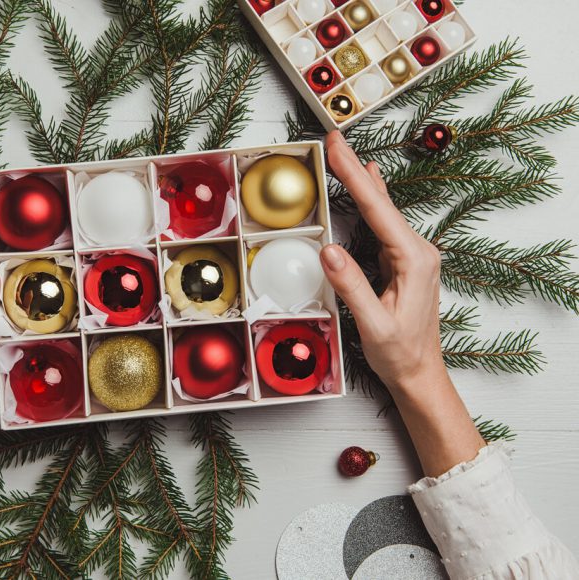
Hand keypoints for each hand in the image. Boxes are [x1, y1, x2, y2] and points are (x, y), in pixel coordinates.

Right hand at [320, 131, 483, 476]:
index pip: (378, 210)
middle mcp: (418, 251)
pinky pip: (384, 224)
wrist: (420, 373)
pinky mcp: (403, 262)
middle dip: (355, 169)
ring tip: (344, 154)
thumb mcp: (374, 324)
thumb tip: (328, 249)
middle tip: (335, 140)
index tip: (338, 150)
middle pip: (381, 202)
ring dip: (360, 181)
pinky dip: (371, 200)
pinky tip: (371, 183)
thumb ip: (352, 286)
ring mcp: (412, 255)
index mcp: (414, 260)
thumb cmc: (400, 353)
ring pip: (382, 210)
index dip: (354, 177)